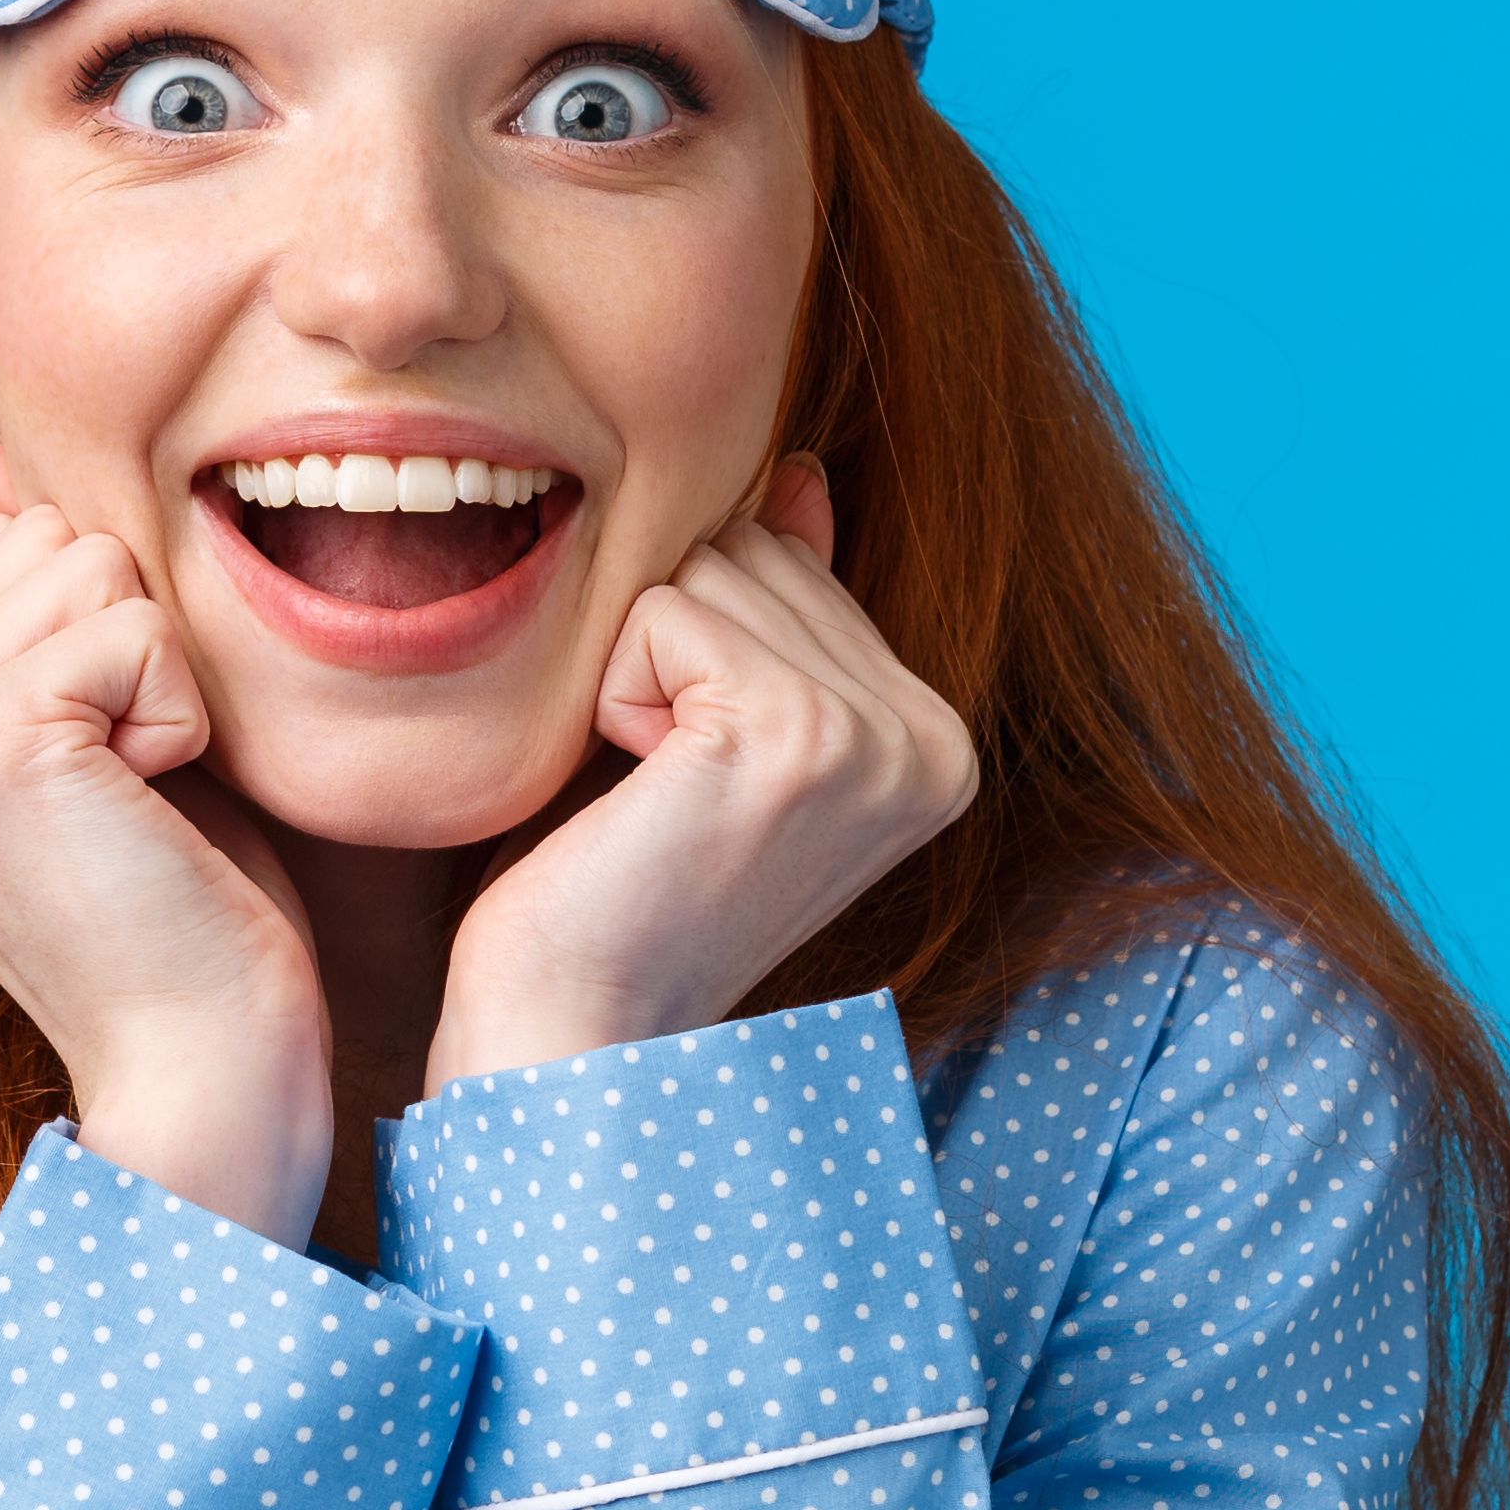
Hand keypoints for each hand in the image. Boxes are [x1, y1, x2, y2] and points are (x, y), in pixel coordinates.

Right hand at [0, 436, 334, 1239]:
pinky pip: (136, 626)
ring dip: (159, 681)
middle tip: (125, 798)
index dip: (106, 647)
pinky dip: (181, 714)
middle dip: (130, 649)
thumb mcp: (88, 735)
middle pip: (50, 535)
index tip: (99, 787)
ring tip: (135, 805)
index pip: (12, 543)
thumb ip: (20, 613)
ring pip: (94, 565)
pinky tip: (152, 812)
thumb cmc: (172, 906)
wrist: (196, 1066)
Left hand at [427, 461, 977, 1091]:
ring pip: (707, 569)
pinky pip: (665, 612)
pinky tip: (637, 794)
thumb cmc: (616, 889)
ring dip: (633, 670)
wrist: (572, 1031)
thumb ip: (781, 611)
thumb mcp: (710, 732)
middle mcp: (936, 738)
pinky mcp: (798, 734)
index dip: (694, 651)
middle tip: (662, 793)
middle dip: (666, 648)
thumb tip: (803, 478)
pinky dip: (613, 693)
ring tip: (651, 796)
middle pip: (752, 548)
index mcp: (936, 739)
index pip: (789, 563)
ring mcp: (878, 738)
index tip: (693, 786)